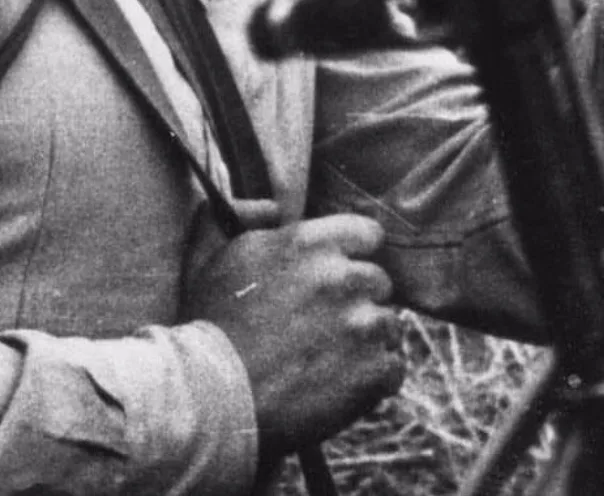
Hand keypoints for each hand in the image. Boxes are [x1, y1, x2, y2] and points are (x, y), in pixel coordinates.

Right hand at [183, 215, 403, 461]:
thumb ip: (246, 217)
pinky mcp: (372, 371)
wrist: (212, 397)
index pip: (367, 233)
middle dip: (359, 300)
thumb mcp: (214, 253)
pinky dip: (375, 379)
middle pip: (379, 281)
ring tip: (332, 359)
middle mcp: (342, 277)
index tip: (342, 273)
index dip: (356, 254)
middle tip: (327, 325)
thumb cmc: (209, 325)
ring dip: (368, 340)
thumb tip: (272, 207)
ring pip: (389, 324)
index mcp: (310, 244)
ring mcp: (361, 324)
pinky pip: (393, 367)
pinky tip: (342, 385)